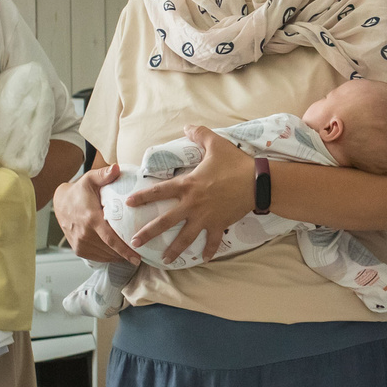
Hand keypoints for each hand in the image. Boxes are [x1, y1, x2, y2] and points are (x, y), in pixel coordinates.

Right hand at [53, 162, 143, 265]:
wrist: (60, 203)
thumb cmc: (79, 191)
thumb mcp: (91, 179)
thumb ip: (104, 175)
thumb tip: (116, 168)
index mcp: (91, 218)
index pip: (110, 238)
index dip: (124, 250)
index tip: (137, 258)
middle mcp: (84, 234)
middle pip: (110, 250)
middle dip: (126, 254)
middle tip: (141, 254)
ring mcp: (80, 243)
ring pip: (105, 255)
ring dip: (118, 256)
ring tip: (131, 253)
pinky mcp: (78, 249)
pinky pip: (97, 257)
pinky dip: (108, 256)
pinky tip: (117, 252)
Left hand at [121, 125, 253, 267]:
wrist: (257, 182)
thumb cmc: (235, 163)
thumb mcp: (216, 144)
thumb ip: (199, 134)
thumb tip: (187, 127)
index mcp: (188, 185)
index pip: (159, 191)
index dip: (143, 197)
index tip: (129, 203)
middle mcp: (192, 205)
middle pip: (165, 221)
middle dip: (148, 233)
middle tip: (134, 242)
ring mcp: (205, 217)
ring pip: (185, 238)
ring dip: (174, 250)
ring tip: (164, 260)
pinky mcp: (219, 225)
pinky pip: (212, 241)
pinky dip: (209, 250)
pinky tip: (204, 258)